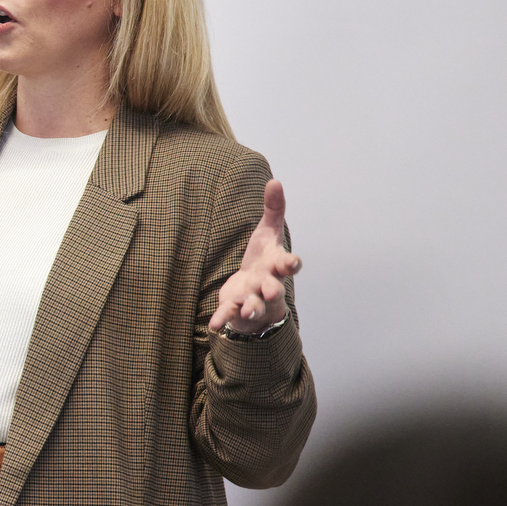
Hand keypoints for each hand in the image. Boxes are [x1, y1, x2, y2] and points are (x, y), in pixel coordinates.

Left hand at [209, 179, 301, 334]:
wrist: (254, 292)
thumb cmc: (264, 261)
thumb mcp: (268, 233)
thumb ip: (273, 210)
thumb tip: (275, 180)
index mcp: (276, 266)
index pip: (288, 265)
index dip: (291, 264)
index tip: (293, 263)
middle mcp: (268, 285)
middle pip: (274, 288)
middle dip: (274, 289)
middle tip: (272, 289)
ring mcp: (253, 299)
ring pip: (255, 306)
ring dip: (252, 308)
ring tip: (248, 310)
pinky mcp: (235, 309)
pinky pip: (229, 315)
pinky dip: (222, 319)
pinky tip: (213, 325)